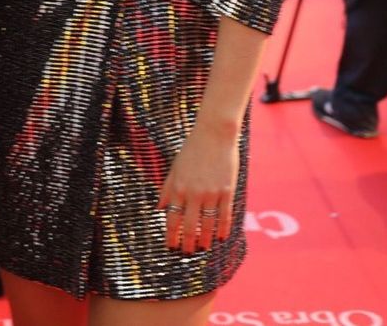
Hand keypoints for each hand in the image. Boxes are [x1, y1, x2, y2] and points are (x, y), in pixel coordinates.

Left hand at [158, 125, 239, 254]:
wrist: (214, 134)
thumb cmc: (192, 149)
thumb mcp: (174, 167)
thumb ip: (167, 189)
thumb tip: (159, 208)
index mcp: (177, 188)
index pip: (172, 219)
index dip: (171, 236)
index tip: (171, 247)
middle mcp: (193, 193)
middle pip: (189, 226)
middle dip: (187, 242)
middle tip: (187, 252)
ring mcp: (211, 193)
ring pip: (208, 224)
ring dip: (205, 239)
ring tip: (203, 247)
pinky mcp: (226, 191)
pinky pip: (225, 215)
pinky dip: (223, 229)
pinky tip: (221, 237)